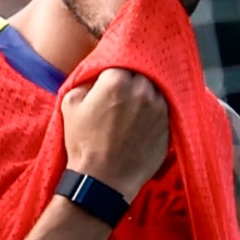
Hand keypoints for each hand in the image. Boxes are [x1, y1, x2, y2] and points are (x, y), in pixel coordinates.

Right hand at [62, 68, 171, 198]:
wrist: (104, 180)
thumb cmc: (83, 142)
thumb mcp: (70, 104)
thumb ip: (86, 80)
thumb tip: (99, 75)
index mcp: (116, 79)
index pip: (122, 58)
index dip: (117, 68)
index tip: (114, 76)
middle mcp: (143, 89)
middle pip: (143, 72)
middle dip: (134, 78)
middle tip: (125, 91)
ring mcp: (160, 107)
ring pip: (157, 88)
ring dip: (148, 93)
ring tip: (136, 106)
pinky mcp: (169, 125)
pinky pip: (165, 108)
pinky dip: (156, 110)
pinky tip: (146, 120)